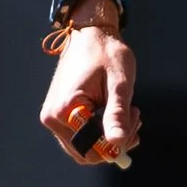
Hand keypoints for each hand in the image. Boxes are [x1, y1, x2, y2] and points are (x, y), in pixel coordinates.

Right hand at [40, 16, 139, 165]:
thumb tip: (117, 144)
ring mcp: (53, 118)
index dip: (116, 144)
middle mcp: (52, 118)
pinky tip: (117, 114)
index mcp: (65, 110)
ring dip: (109, 137)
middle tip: (134, 115)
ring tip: (127, 112)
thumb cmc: (106, 53)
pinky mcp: (58, 116)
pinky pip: (81, 137)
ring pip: (85, 148)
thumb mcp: (119, 83)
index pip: (92, 149)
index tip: (134, 119)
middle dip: (114, 141)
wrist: (90, 34)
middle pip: (87, 153)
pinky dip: (100, 132)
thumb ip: (117, 114)